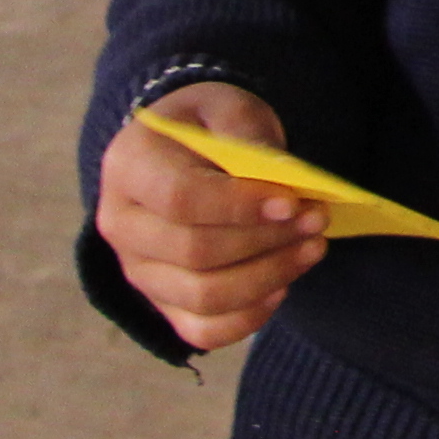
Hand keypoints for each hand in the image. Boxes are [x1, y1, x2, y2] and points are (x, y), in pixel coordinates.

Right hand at [96, 82, 321, 351]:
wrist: (185, 155)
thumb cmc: (209, 129)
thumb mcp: (226, 107)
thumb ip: (246, 134)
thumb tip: (278, 177)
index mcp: (128, 168)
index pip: (179, 199)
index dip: (238, 205)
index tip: (291, 202)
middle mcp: (121, 226)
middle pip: (194, 252)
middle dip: (266, 239)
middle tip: (317, 219)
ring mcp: (138, 271)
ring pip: (202, 297)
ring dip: (268, 276)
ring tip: (313, 246)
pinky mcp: (161, 303)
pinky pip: (202, 331)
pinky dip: (247, 319)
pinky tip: (282, 288)